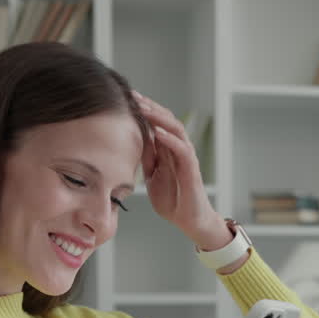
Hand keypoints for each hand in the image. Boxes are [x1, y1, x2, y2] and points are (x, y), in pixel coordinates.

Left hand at [133, 90, 220, 241]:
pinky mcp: (192, 169)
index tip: (126, 99)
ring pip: (176, 129)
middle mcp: (178, 149)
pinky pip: (182, 149)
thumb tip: (133, 141)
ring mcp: (186, 157)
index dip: (143, 110)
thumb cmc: (173, 200)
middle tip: (132, 96)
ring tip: (144, 108)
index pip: (156, 122)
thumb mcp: (152, 176)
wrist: (190, 221)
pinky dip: (170, 139)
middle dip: (149, 107)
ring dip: (159, 118)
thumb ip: (147, 159)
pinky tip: (157, 132)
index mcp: (168, 150)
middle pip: (166, 119)